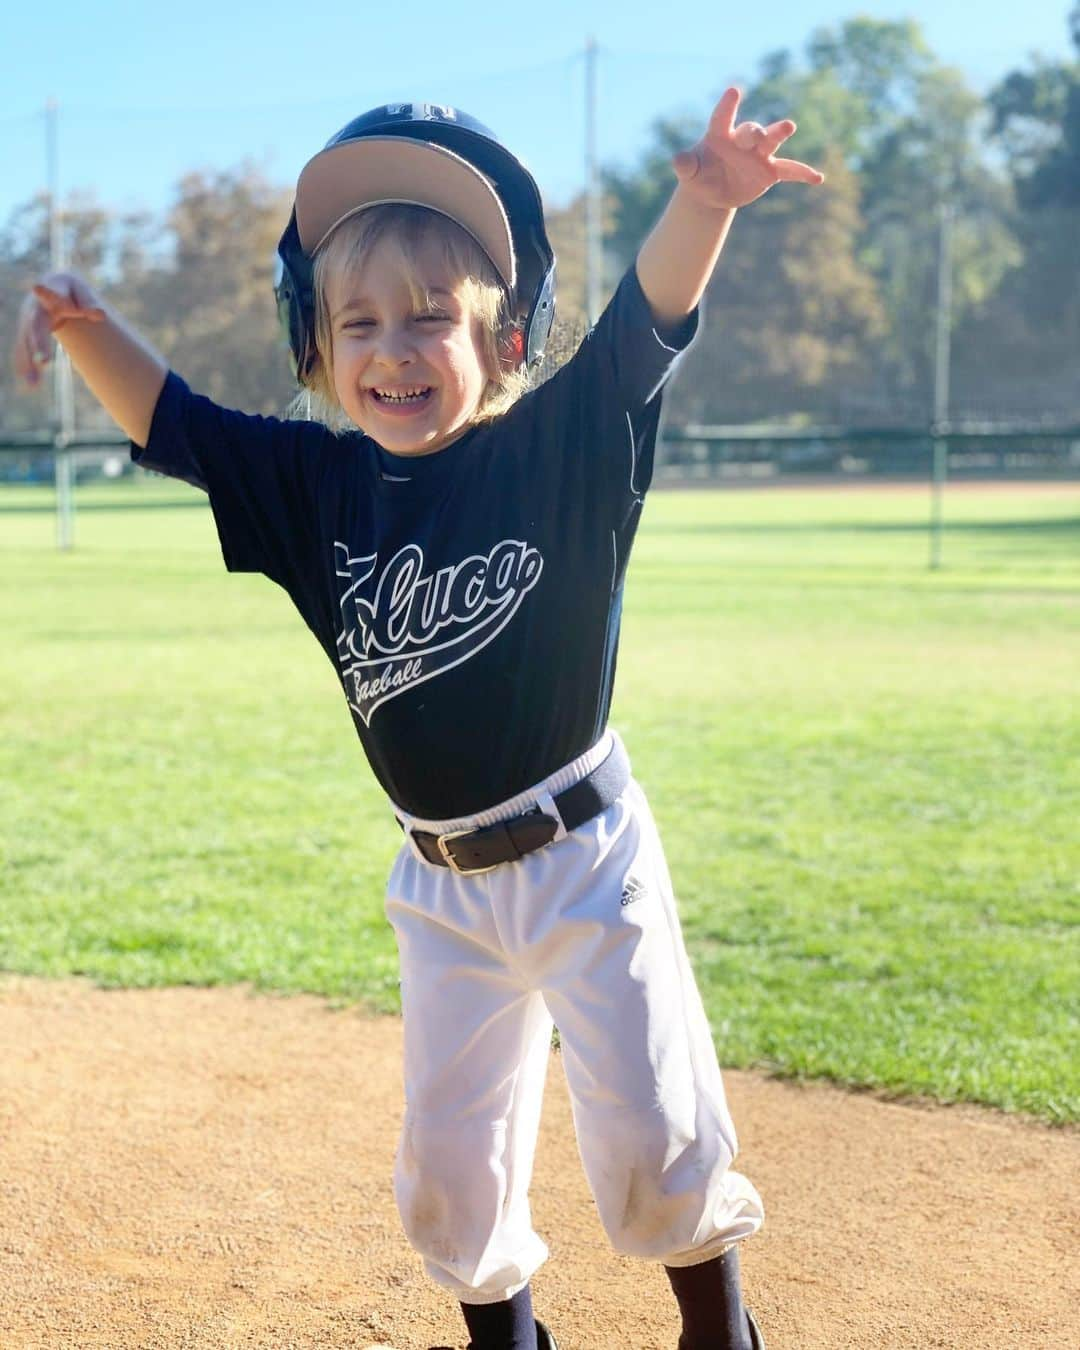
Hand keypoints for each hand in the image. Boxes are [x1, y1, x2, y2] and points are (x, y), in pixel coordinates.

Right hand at [12, 273, 105, 388]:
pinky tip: (32, 384)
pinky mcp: (27, 336)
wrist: (51, 289)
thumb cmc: (70, 291)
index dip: (45, 292)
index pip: (48, 293)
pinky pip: (25, 352)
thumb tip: (100, 314)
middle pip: (34, 326)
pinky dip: (26, 367)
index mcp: (48, 293)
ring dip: (29, 363)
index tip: (37, 287)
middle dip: (38, 344)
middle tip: (44, 362)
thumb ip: (88, 301)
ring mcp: (28, 324)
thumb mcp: (81, 292)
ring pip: (26, 343)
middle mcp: (34, 309)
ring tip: (33, 384)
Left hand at [673, 86, 824, 211]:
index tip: (733, 91)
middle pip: (750, 131)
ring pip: (771, 141)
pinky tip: (818, 179)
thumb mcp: (689, 174)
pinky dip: (803, 174)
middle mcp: (742, 140)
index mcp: (720, 134)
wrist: (712, 191)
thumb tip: (678, 161)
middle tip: (757, 133)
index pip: (722, 118)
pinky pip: (789, 170)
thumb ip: (685, 165)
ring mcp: (758, 154)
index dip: (727, 106)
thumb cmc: (699, 175)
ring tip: (789, 126)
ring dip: (779, 133)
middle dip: (754, 132)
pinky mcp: (770, 171)